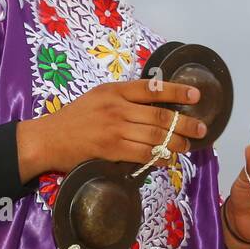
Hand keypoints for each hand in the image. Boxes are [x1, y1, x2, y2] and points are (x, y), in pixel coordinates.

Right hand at [17, 79, 208, 181]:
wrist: (48, 138)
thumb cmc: (73, 118)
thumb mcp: (96, 97)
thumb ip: (122, 98)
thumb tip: (152, 105)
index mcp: (114, 91)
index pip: (152, 88)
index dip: (177, 91)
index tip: (196, 95)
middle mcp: (117, 107)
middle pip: (160, 115)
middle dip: (185, 123)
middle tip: (201, 129)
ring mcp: (115, 129)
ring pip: (155, 136)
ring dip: (176, 143)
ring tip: (187, 146)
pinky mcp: (111, 149)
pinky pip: (143, 154)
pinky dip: (159, 157)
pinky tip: (168, 159)